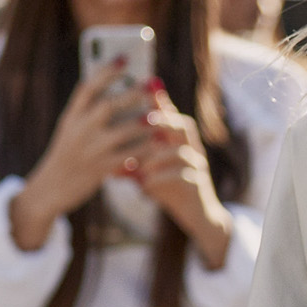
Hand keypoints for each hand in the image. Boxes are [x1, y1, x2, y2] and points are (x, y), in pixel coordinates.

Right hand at [9, 70, 150, 250]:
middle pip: (109, 105)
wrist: (51, 188)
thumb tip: (123, 93)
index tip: (124, 58)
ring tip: (158, 116)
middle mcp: (79, 130)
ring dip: (144, 122)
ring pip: (123, 132)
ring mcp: (90, 150)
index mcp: (71, 116)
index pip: (88, 87)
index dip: (106, 71)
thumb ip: (89, 112)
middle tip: (151, 84)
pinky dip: (145, 148)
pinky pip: (129, 156)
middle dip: (132, 94)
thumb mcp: (70, 129)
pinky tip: (156, 141)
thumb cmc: (67, 153)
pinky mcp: (101, 169)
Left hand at [133, 84, 232, 268]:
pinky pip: (181, 177)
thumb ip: (136, 159)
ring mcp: (198, 166)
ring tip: (137, 167)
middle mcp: (193, 149)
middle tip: (141, 123)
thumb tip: (108, 150)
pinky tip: (143, 187)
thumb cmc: (171, 190)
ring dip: (156, 157)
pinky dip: (160, 180)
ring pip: (181, 152)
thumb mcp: (152, 171)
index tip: (141, 90)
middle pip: (183, 125)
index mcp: (181, 141)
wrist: (197, 216)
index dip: (159, 102)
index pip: (171, 115)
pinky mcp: (198, 185)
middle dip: (162, 122)